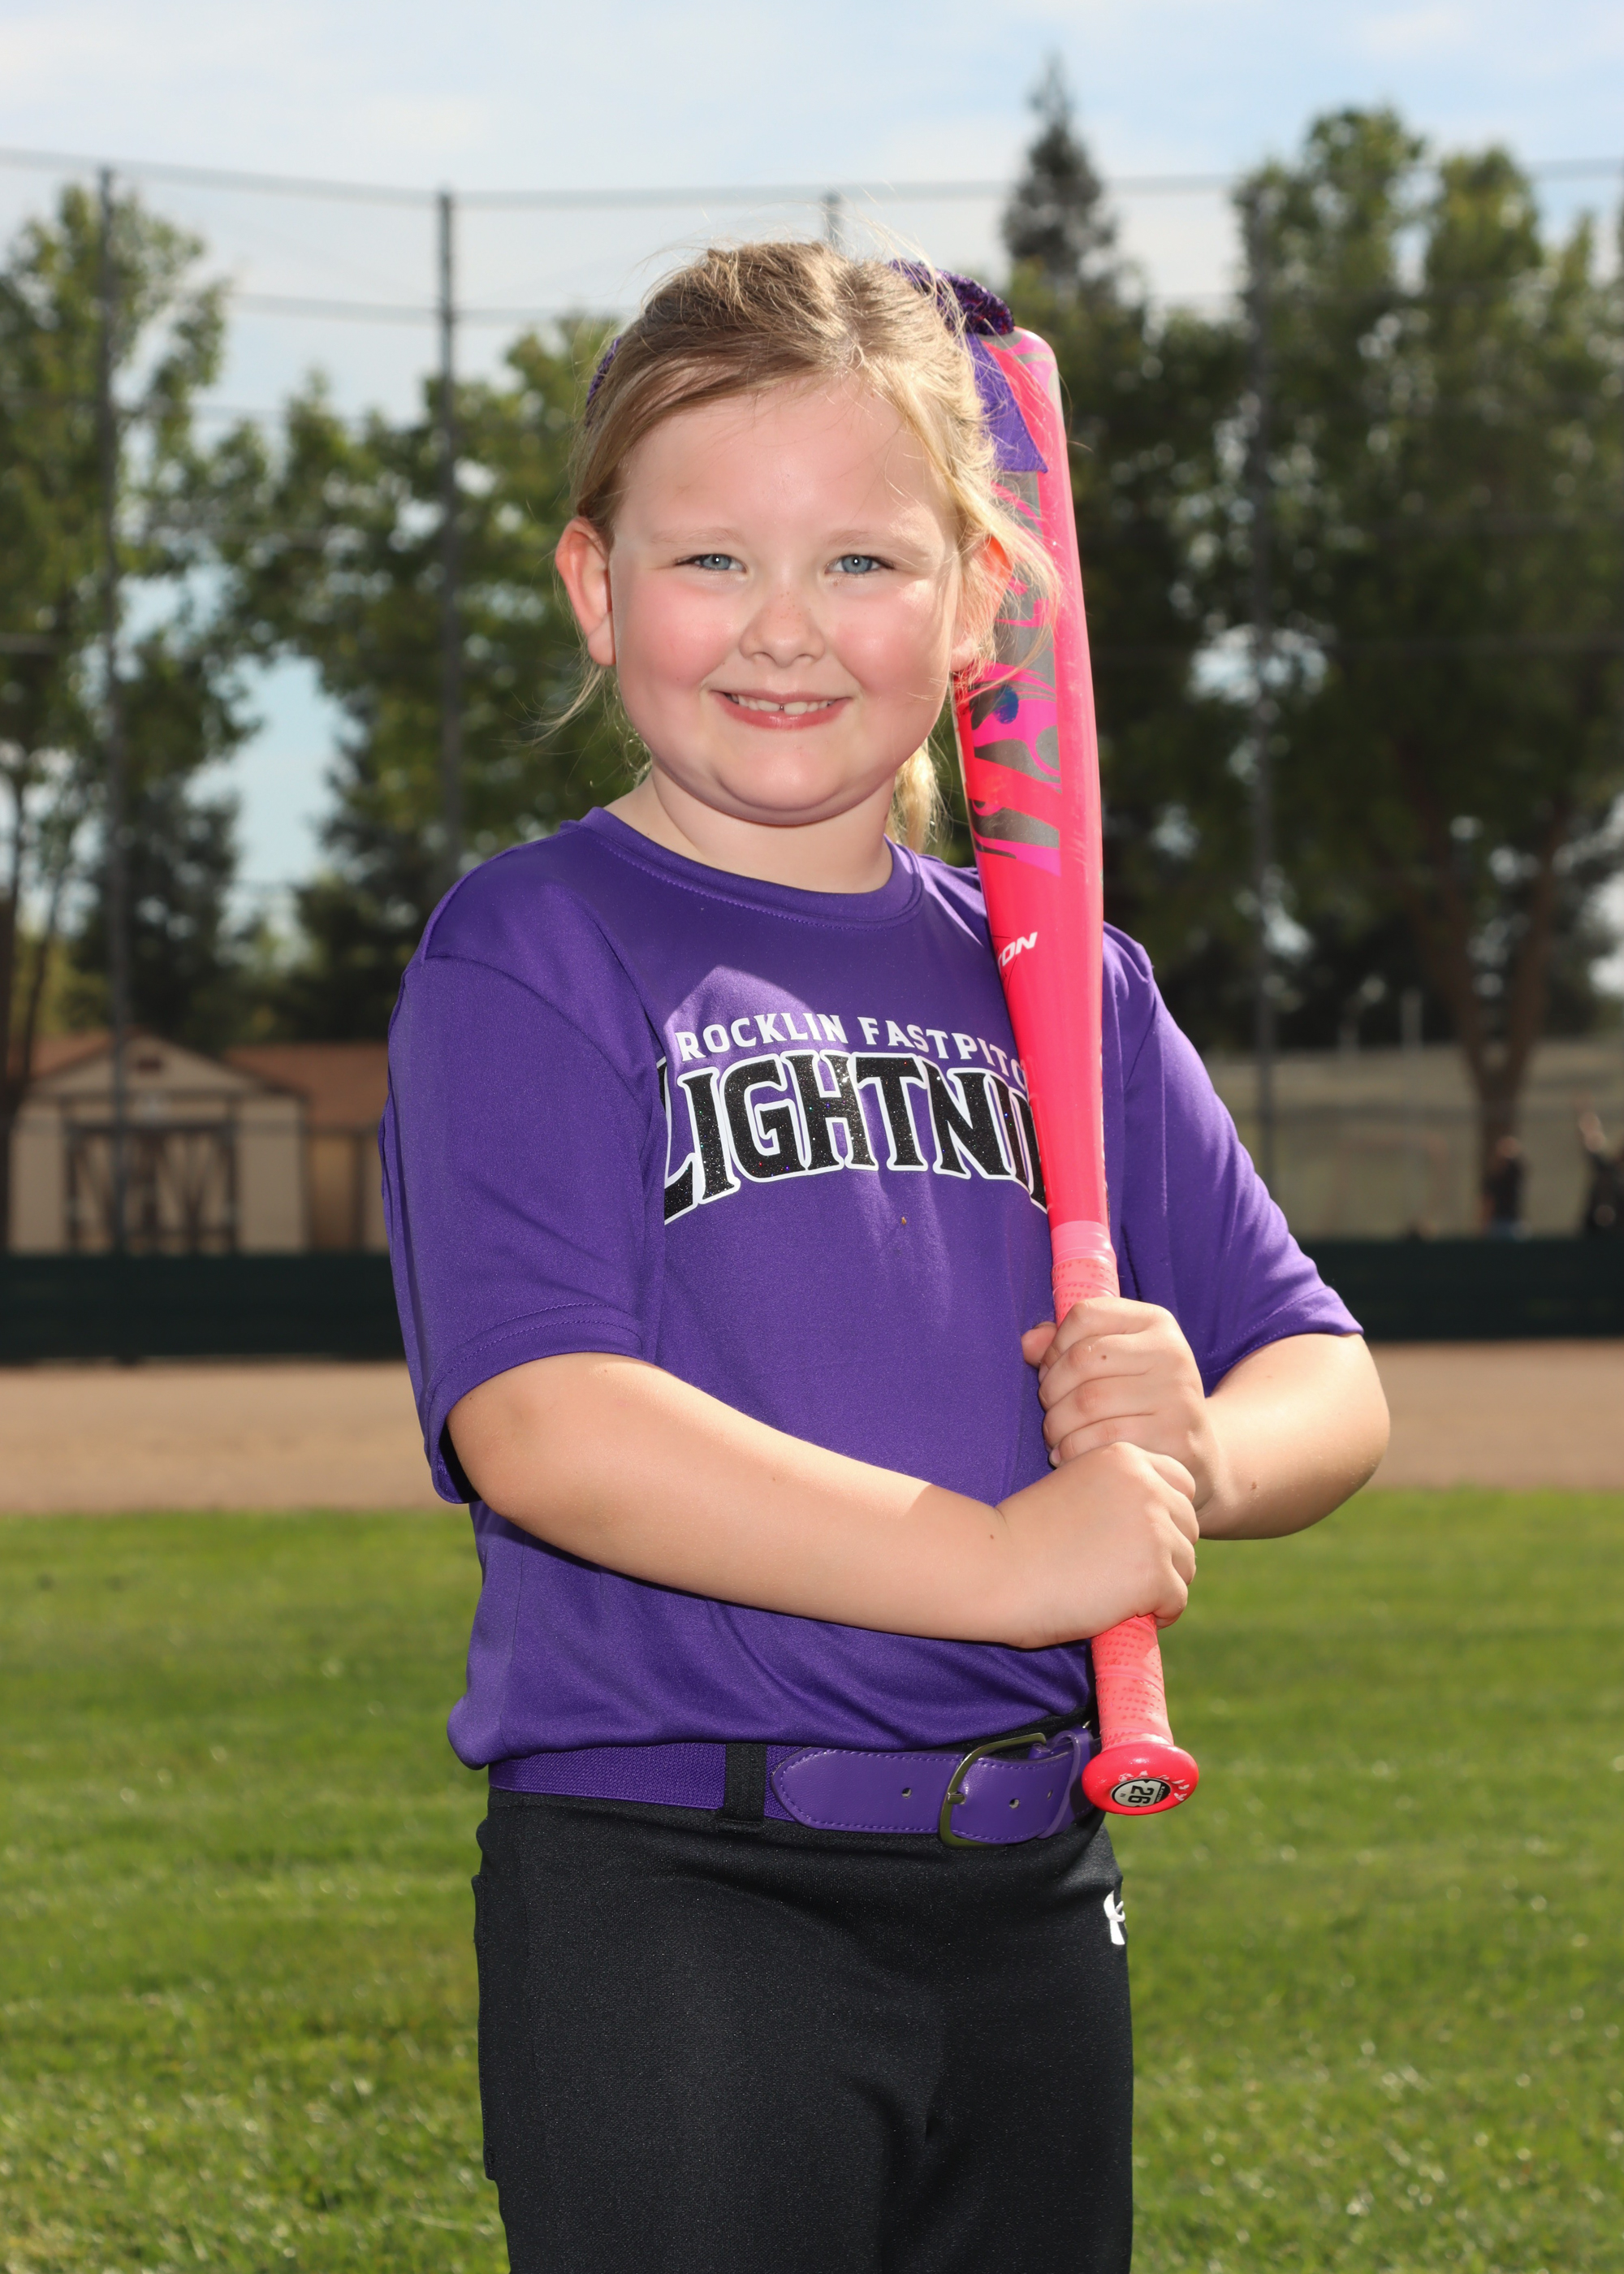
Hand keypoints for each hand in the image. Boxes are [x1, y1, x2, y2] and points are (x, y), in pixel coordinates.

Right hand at [996, 1440, 1197, 1647]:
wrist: (994, 1567)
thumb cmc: (1022, 1535)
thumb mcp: (1072, 1489)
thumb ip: (1115, 1496)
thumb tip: (1151, 1529)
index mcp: (1124, 1457)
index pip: (1180, 1483)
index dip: (1163, 1514)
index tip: (1134, 1538)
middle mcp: (1147, 1485)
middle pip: (1188, 1524)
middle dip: (1164, 1551)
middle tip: (1122, 1572)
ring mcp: (1155, 1529)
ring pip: (1186, 1564)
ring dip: (1160, 1584)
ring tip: (1117, 1594)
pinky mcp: (1156, 1573)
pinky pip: (1177, 1600)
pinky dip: (1156, 1614)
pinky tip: (1121, 1612)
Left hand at [1021, 1296, 1224, 1511]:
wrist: (1196, 1452)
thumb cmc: (1139, 1400)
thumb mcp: (1112, 1362)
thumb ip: (1066, 1346)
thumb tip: (1027, 1344)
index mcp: (1156, 1322)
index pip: (1084, 1315)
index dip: (1053, 1346)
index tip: (1050, 1372)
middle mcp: (1172, 1352)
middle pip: (1081, 1360)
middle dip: (1050, 1390)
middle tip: (1049, 1411)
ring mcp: (1178, 1395)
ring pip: (1087, 1402)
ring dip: (1057, 1425)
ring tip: (1055, 1436)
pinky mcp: (1175, 1438)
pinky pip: (1103, 1440)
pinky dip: (1072, 1450)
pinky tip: (1067, 1456)